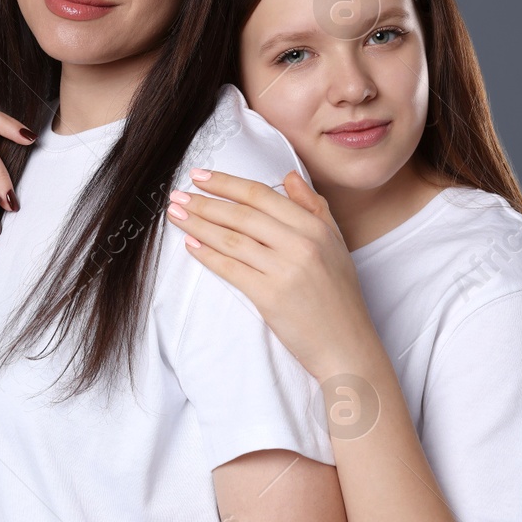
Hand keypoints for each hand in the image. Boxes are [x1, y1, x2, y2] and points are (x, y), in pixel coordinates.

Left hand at [164, 169, 380, 381]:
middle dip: (204, 202)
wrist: (345, 345)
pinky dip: (207, 255)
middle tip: (178, 194)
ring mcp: (285, 270)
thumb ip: (314, 207)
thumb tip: (288, 176)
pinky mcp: (270, 296)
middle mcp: (301, 244)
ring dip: (198, 225)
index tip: (200, 176)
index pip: (262, 196)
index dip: (227, 183)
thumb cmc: (339, 296)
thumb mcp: (336, 243)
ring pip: (232, 239)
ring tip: (176, 215)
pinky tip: (191, 245)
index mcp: (315, 227)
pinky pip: (230, 269)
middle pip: (242, 215)